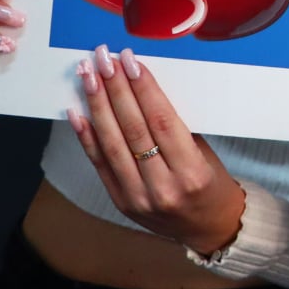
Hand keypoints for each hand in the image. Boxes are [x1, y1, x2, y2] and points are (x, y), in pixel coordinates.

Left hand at [68, 46, 243, 255]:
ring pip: (112, 144)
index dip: (143, 88)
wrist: (209, 229)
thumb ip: (175, 127)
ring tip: (88, 76)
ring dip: (97, 105)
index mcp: (191, 172)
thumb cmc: (211, 185)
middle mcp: (163, 187)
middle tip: (103, 59)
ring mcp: (137, 198)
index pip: (161, 121)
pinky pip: (99, 164)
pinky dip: (86, 136)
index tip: (130, 60)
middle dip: (115, 88)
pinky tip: (77, 112)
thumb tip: (141, 88)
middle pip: (133, 129)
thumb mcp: (205, 153)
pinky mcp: (120, 202)